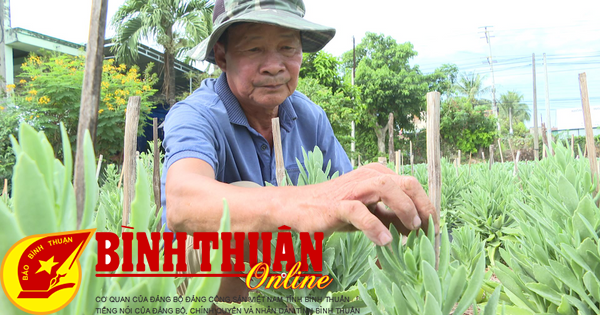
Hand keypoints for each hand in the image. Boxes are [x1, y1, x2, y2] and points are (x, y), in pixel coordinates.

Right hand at [289, 163, 437, 245]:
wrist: (299, 208)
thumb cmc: (336, 210)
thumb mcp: (370, 212)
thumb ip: (391, 217)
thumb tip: (417, 229)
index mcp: (378, 174)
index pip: (412, 185)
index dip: (427, 207)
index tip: (434, 229)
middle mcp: (368, 176)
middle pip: (407, 182)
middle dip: (423, 206)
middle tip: (428, 230)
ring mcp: (353, 188)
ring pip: (387, 187)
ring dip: (404, 208)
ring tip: (412, 229)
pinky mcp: (337, 205)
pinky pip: (359, 211)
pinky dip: (375, 226)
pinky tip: (385, 241)